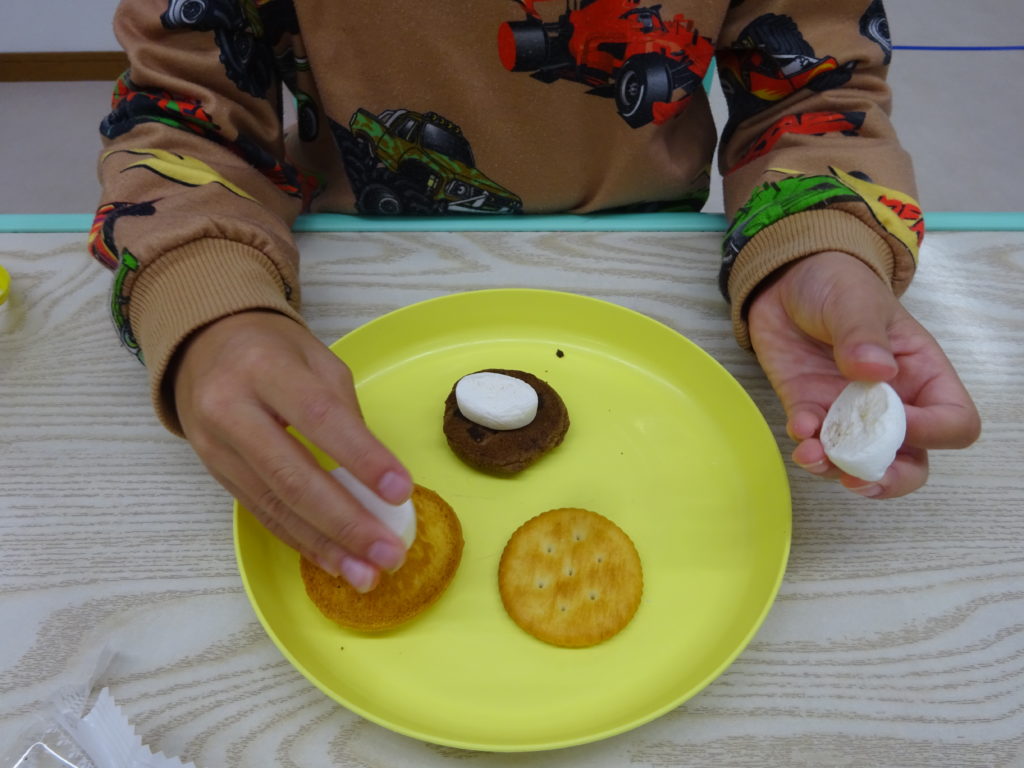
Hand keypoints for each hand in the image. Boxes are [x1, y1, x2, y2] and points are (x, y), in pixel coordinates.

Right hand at [172, 310, 412, 590]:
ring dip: (325, 545)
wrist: (203, 346)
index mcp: (264, 369)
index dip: (362, 458)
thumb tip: (378, 476)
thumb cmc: (272, 350)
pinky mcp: (215, 474)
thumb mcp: (316, 359)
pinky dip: (301, 540)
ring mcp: (217, 447)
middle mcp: (231, 409)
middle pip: (293, 476)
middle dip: (346, 522)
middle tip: (388, 554)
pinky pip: (262, 514)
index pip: (319, 419)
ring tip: (366, 574)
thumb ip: (345, 411)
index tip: (401, 492)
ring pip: (275, 506)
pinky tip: (333, 560)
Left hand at [748, 251, 979, 497]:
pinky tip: (798, 429)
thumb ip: (865, 335)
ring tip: (812, 454)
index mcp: (922, 375)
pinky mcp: (809, 410)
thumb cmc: (838, 284)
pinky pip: (813, 442)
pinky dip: (806, 444)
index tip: (900, 423)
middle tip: (858, 478)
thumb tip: (877, 370)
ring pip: (857, 461)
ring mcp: (848, 411)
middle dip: (888, 478)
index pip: (953, 421)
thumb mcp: (856, 300)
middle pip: (910, 461)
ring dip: (836, 467)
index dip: (933, 432)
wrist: (786, 279)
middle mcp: (891, 403)